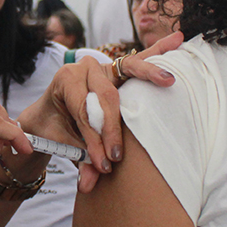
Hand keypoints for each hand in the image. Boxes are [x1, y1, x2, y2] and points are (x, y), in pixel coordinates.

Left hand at [18, 31, 182, 192]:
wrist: (48, 112)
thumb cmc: (55, 125)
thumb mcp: (62, 142)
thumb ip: (77, 159)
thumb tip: (88, 185)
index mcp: (65, 79)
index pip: (84, 110)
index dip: (93, 138)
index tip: (103, 164)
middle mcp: (84, 67)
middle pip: (106, 95)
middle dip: (113, 127)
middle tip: (117, 155)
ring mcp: (104, 65)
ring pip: (129, 69)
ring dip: (152, 73)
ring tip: (169, 80)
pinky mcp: (119, 70)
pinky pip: (140, 61)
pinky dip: (159, 52)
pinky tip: (178, 41)